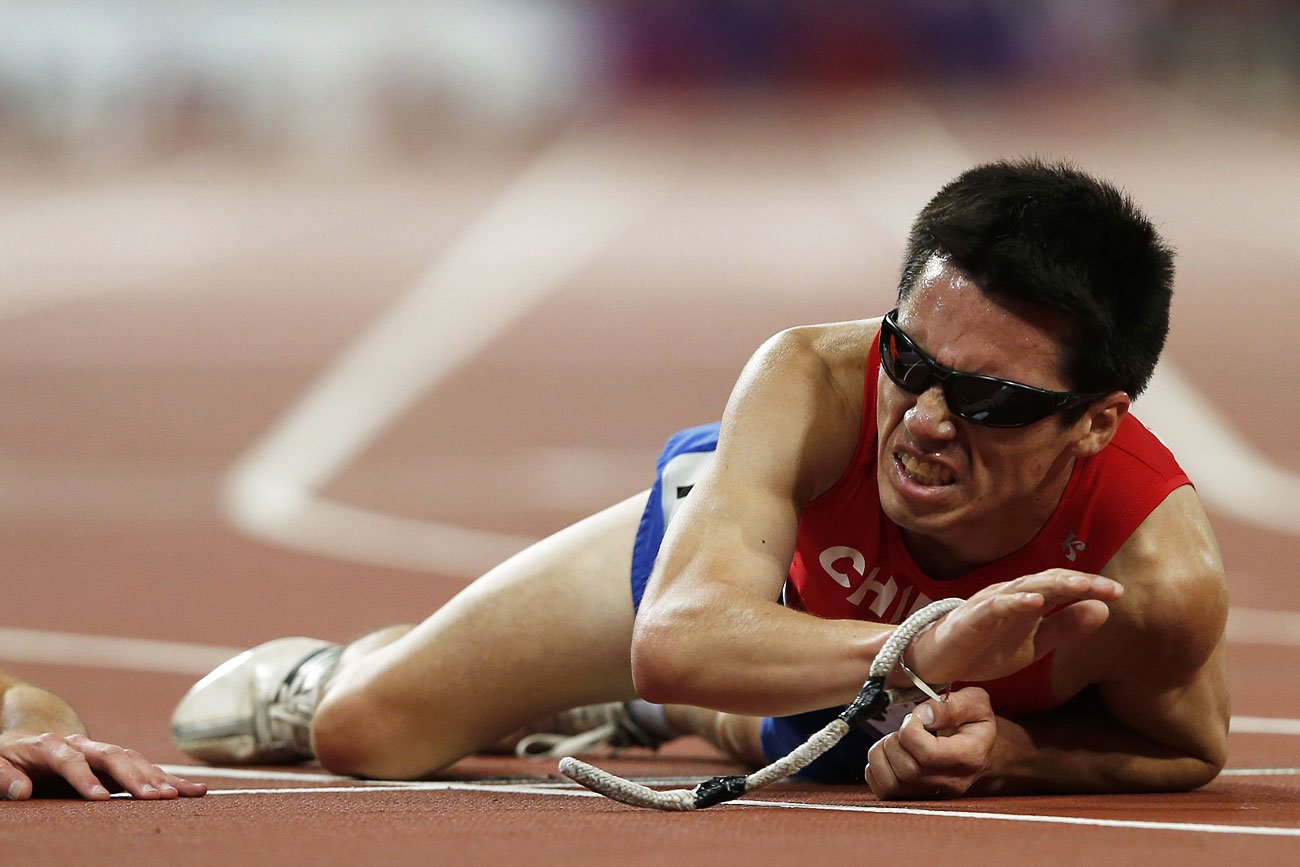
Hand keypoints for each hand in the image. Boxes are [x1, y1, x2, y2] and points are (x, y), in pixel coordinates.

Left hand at [0, 732, 206, 800]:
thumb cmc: (10, 759)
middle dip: (135, 777)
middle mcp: (83, 745)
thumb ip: (4, 779)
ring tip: (178, 795)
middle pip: (113, 756)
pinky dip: (170, 780)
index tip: (99, 799)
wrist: (32, 740)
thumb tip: (22, 792)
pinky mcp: (118, 764)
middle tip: (154, 797)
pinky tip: (195, 789)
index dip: (84, 779)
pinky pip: (147, 770)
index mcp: (51, 745)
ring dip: (158, 778)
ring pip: (135, 760)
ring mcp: (103, 752)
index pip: (70, 760)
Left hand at [865, 687, 994, 799]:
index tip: (914, 717)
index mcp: (970, 757)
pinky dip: (877, 767)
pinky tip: (892, 753)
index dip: (911, 730)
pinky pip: (882, 789)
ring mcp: (933, 795)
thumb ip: (951, 705)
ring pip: (891, 784)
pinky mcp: (914, 799)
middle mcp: (952, 783)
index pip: (928, 753)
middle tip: (906, 728)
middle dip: (896, 741)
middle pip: (908, 770)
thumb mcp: (976, 703)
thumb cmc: (975, 725)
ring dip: (884, 755)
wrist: (981, 752)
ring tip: (897, 741)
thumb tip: (923, 715)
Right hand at [908, 569, 1120, 684]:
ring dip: (1053, 586)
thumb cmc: (983, 649)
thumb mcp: (1034, 645)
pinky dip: (1016, 601)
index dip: (1088, 586)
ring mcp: (989, 604)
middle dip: (1079, 582)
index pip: (1061, 586)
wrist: (936, 662)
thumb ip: (1065, 628)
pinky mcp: (971, 618)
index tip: (1118, 592)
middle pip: (1048, 581)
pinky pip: (995, 606)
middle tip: (1109, 588)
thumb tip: (1104, 610)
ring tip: (1080, 586)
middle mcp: (1010, 595)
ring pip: (1025, 587)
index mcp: (1026, 601)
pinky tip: (1036, 601)